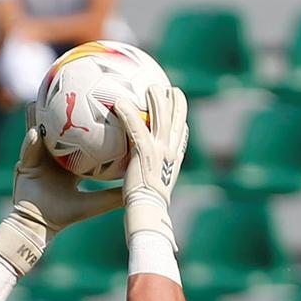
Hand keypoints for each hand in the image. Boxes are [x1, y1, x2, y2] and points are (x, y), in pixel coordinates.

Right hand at [0, 110, 121, 276]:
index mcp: (68, 164)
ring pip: (38, 132)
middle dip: (63, 111)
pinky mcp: (24, 165)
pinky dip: (31, 143)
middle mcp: (52, 157)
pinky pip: (28, 151)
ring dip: (40, 116)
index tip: (100, 108)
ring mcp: (36, 158)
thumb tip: (137, 190)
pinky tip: (35, 133)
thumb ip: (113, 195)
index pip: (81, 140)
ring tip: (44, 100)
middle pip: (58, 129)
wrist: (39, 228)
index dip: (89, 125)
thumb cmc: (66, 216)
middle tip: (73, 90)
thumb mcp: (94, 204)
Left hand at [112, 83, 187, 248]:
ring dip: (156, 98)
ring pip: (161, 116)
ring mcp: (160, 150)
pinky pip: (136, 126)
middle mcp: (170, 154)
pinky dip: (128, 113)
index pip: (180, 139)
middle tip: (171, 89)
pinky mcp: (145, 151)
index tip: (180, 114)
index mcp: (172, 164)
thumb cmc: (145, 212)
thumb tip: (134, 188)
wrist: (148, 214)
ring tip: (150, 85)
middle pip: (177, 120)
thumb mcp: (149, 197)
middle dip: (176, 103)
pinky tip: (118, 102)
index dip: (182, 124)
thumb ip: (144, 185)